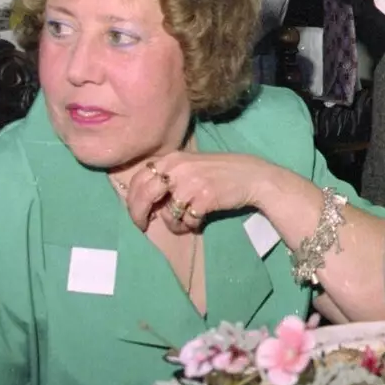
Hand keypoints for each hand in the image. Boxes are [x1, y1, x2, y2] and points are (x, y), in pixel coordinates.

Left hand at [116, 152, 289, 231]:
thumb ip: (169, 176)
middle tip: (143, 226)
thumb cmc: (220, 172)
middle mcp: (178, 168)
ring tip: (187, 222)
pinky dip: (192, 224)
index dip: (132, 200)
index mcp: (172, 158)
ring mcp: (191, 183)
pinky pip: (187, 220)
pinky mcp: (204, 198)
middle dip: (139, 215)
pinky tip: (200, 219)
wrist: (252, 176)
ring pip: (168, 213)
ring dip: (175, 223)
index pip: (139, 179)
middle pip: (145, 195)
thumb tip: (144, 200)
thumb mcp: (190, 166)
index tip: (136, 213)